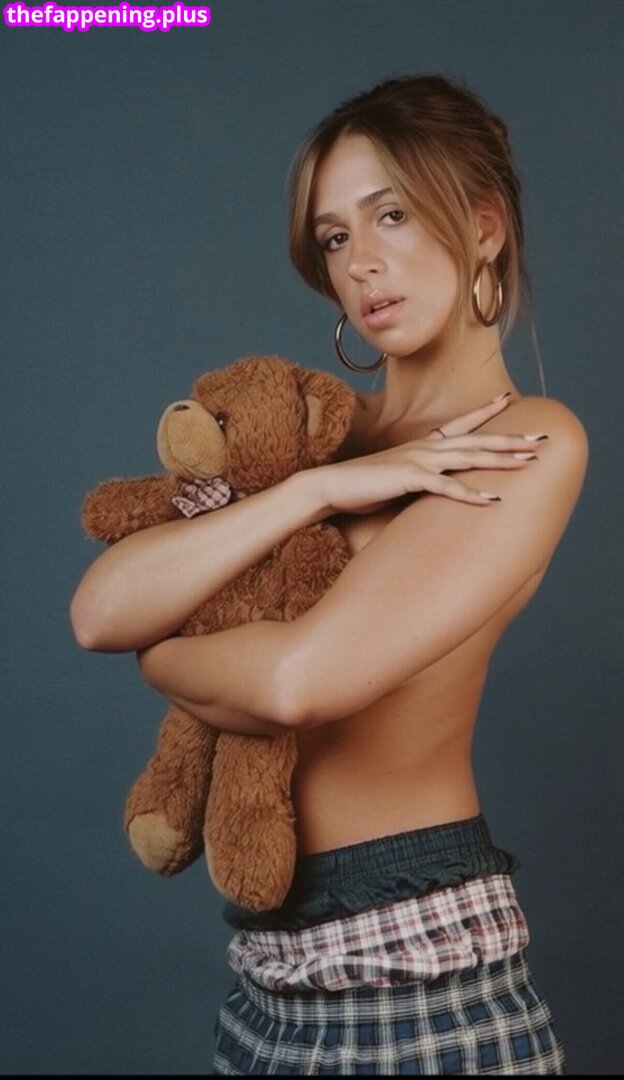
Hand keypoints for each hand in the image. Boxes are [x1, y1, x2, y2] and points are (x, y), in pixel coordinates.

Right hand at [315, 394, 544, 514]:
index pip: (460, 424)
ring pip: (469, 458)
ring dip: (501, 459)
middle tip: (540, 438)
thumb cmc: (361, 486)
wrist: (330, 486)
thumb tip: (431, 483)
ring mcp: (418, 461)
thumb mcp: (395, 477)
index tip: (508, 399)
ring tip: (529, 461)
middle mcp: (424, 448)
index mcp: (421, 445)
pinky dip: (470, 494)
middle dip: (510, 439)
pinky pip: (446, 487)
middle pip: (476, 440)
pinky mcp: (409, 479)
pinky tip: (492, 499)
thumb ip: (416, 476)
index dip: (485, 412)